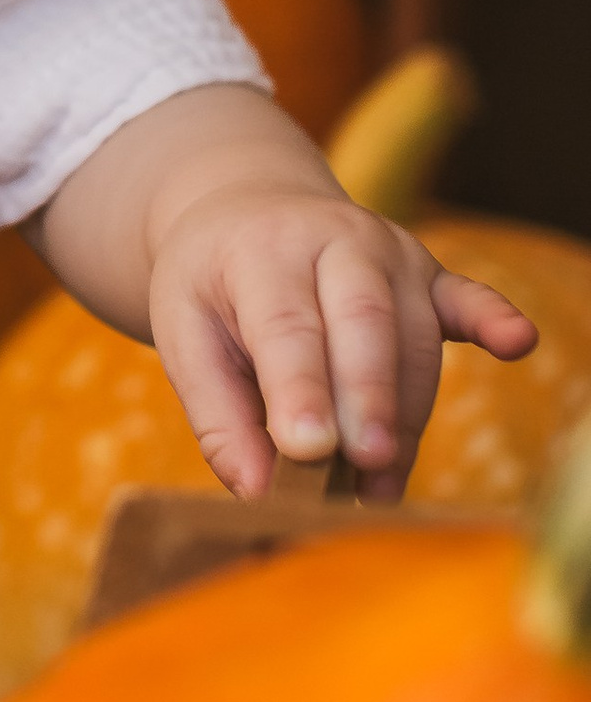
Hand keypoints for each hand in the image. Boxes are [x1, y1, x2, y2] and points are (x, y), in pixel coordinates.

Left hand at [147, 169, 535, 499]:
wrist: (249, 210)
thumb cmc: (212, 284)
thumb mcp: (184, 334)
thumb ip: (217, 414)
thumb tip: (256, 491)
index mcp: (263, 250)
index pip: (287, 324)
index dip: (300, 388)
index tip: (307, 451)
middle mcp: (335, 240)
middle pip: (363, 321)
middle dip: (368, 398)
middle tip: (364, 465)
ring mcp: (392, 252)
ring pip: (414, 337)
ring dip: (405, 416)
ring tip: (379, 484)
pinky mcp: (430, 275)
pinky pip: (466, 298)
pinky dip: (493, 320)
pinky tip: (517, 344)